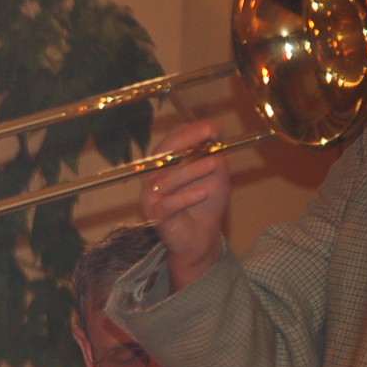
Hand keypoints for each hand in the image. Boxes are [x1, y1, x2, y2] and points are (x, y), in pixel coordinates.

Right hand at [140, 120, 229, 290]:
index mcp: (164, 166)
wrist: (200, 238)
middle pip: (162, 154)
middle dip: (186, 141)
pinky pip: (169, 204)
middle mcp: (153, 178)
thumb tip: (214, 131)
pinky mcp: (155, 216)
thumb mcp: (216, 177)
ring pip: (167, 179)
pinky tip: (204, 192)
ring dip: (193, 170)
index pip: (171, 142)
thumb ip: (213, 156)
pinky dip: (187, 197)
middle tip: (209, 135)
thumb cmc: (205, 205)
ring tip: (215, 164)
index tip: (212, 128)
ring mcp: (151, 197)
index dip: (189, 132)